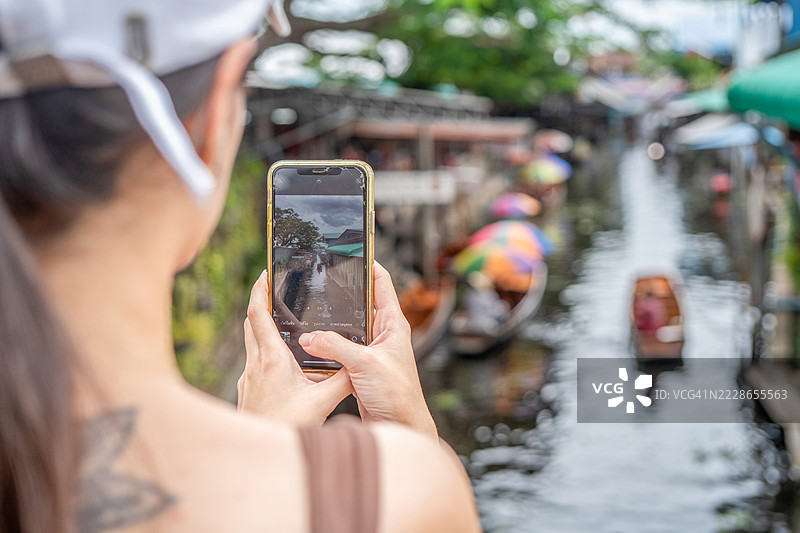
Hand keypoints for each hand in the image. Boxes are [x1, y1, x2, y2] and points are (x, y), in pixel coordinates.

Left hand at [237, 270, 352, 425]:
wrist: (259, 456)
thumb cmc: (288, 428)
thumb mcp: (323, 403)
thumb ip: (343, 379)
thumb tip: (358, 361)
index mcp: (271, 360)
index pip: (257, 313)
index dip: (259, 290)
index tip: (264, 273)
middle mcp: (254, 366)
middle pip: (251, 324)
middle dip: (259, 305)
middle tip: (273, 292)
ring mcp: (248, 381)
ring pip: (251, 344)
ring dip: (261, 329)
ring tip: (280, 324)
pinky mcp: (248, 394)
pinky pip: (254, 364)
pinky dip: (264, 353)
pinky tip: (282, 365)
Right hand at [298, 262, 437, 439]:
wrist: (401, 425)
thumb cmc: (396, 393)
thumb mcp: (363, 363)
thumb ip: (334, 346)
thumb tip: (307, 338)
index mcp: (393, 324)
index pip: (382, 283)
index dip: (368, 264)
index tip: (351, 251)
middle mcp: (383, 334)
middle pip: (361, 304)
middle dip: (342, 293)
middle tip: (320, 279)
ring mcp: (372, 351)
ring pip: (348, 329)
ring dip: (332, 324)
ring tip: (309, 311)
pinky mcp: (361, 368)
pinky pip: (341, 350)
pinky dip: (328, 347)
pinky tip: (310, 345)